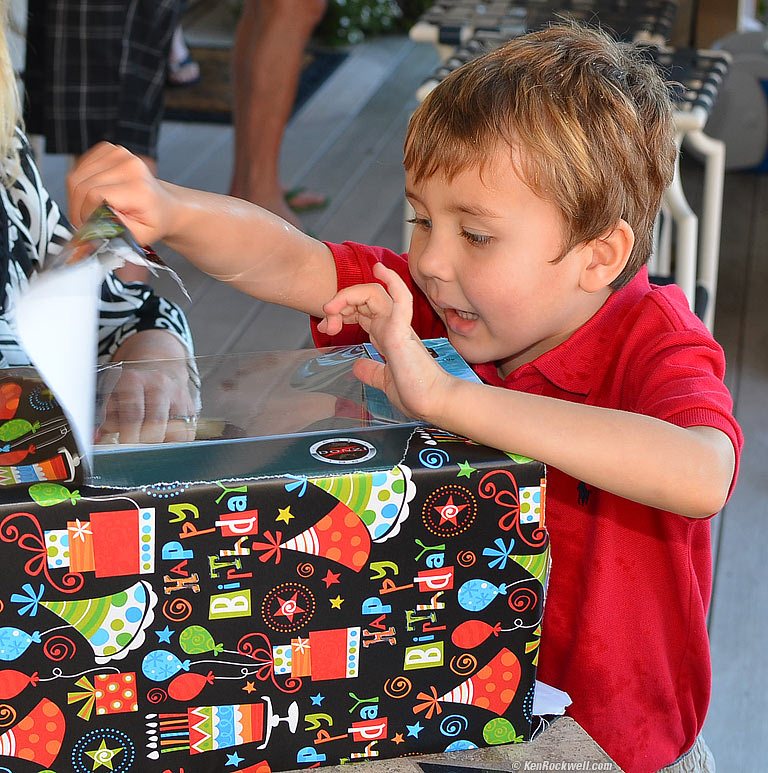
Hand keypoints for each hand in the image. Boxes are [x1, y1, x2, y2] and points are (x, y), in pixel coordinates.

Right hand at [67, 143, 172, 244]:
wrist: (164, 206)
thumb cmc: (154, 221)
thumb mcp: (139, 237)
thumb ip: (114, 232)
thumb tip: (90, 228)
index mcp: (138, 188)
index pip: (94, 195)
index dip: (85, 214)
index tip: (89, 226)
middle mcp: (129, 166)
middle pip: (81, 185)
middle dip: (78, 208)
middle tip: (86, 222)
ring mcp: (118, 154)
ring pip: (76, 176)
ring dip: (77, 197)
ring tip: (90, 210)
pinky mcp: (108, 150)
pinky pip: (79, 168)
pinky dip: (80, 184)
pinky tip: (93, 194)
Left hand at [96, 330, 197, 443]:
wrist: (160, 365)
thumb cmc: (133, 384)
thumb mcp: (114, 392)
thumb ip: (107, 416)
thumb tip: (98, 439)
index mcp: (135, 380)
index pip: (134, 412)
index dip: (129, 434)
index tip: (125, 448)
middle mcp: (160, 385)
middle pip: (156, 422)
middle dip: (145, 442)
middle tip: (137, 454)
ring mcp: (179, 396)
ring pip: (176, 429)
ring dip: (163, 445)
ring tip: (151, 452)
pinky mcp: (191, 408)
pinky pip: (188, 432)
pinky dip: (177, 444)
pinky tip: (166, 446)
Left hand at [317, 262, 451, 421]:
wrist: (434, 404)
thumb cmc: (417, 395)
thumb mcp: (385, 382)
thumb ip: (372, 372)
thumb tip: (357, 367)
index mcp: (389, 337)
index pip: (362, 311)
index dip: (341, 312)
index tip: (324, 326)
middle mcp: (394, 328)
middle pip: (364, 299)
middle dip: (340, 304)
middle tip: (325, 321)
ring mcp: (400, 328)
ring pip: (375, 294)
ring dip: (349, 296)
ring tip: (332, 307)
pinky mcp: (404, 332)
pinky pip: (401, 299)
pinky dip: (392, 282)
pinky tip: (380, 269)